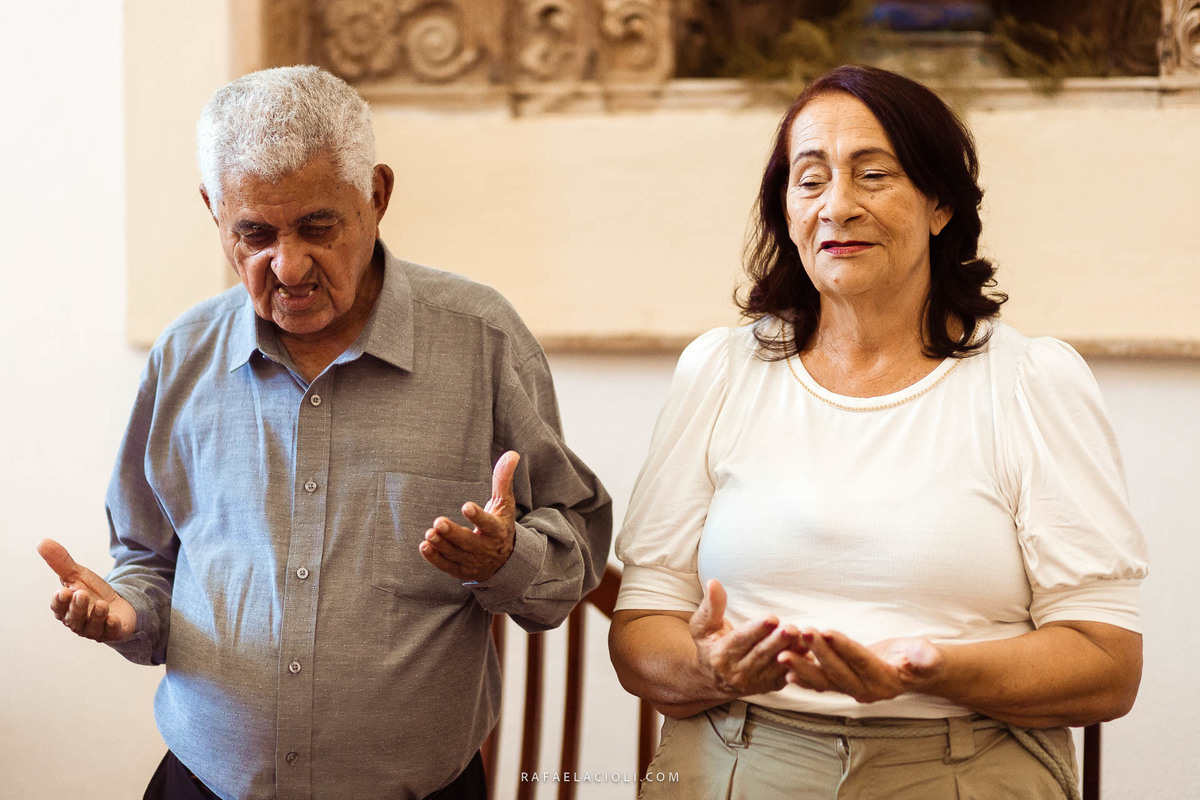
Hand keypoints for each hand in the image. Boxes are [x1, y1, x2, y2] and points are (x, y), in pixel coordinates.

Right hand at [37, 538, 136, 641]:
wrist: (118, 604)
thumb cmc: (92, 591)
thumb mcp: (78, 575)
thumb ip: (61, 561)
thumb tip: (41, 541)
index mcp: (65, 609)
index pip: (58, 607)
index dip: (60, 602)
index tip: (63, 591)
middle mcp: (78, 622)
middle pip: (74, 618)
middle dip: (77, 607)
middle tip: (80, 594)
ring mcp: (95, 629)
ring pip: (92, 626)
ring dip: (96, 615)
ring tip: (101, 604)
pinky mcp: (113, 632)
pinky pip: (111, 632)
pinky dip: (111, 626)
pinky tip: (113, 619)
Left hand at [420, 451, 519, 581]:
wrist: (504, 562)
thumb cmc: (500, 524)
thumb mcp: (504, 503)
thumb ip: (503, 480)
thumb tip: (512, 454)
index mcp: (498, 531)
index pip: (488, 524)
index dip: (478, 517)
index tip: (466, 506)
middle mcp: (486, 548)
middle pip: (468, 542)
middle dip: (453, 533)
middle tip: (438, 522)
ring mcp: (472, 562)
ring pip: (455, 554)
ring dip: (441, 544)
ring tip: (429, 533)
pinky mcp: (460, 570)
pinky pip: (446, 566)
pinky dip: (435, 558)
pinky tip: (425, 546)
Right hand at [689, 580, 802, 697]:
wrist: (713, 677)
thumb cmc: (709, 643)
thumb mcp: (703, 625)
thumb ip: (712, 606)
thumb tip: (714, 582)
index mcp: (720, 656)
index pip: (740, 641)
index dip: (756, 630)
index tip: (772, 618)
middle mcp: (736, 673)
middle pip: (760, 655)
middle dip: (778, 641)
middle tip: (793, 628)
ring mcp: (754, 682)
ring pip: (776, 666)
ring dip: (792, 653)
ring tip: (804, 638)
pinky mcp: (768, 687)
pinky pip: (785, 677)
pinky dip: (798, 666)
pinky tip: (810, 653)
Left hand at [779, 629, 943, 703]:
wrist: (914, 673)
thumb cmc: (922, 660)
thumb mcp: (929, 656)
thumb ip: (926, 657)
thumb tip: (929, 657)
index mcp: (886, 681)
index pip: (861, 661)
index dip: (843, 647)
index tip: (825, 631)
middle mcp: (866, 690)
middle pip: (837, 672)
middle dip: (816, 653)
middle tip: (799, 633)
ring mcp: (851, 690)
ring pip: (823, 680)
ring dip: (802, 667)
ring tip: (781, 654)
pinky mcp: (841, 685)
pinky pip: (818, 683)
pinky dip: (801, 676)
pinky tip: (784, 668)